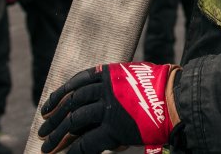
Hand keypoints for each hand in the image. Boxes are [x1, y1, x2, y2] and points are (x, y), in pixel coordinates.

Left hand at [40, 62, 176, 153]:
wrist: (178, 99)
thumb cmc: (164, 88)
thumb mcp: (138, 76)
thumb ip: (120, 83)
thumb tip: (109, 91)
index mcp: (110, 74)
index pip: (76, 83)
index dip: (59, 95)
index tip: (48, 106)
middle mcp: (105, 89)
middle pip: (70, 103)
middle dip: (53, 117)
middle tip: (43, 129)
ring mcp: (107, 108)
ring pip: (73, 122)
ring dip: (57, 135)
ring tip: (46, 146)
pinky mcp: (114, 128)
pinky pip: (87, 142)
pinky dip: (74, 151)